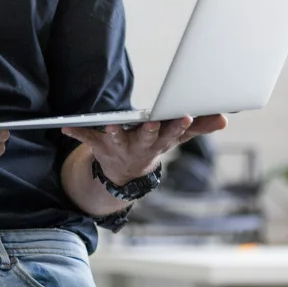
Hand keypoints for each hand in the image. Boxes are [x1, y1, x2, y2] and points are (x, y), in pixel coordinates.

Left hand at [63, 114, 227, 185]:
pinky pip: (86, 137)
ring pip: (117, 139)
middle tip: (153, 121)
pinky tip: (64, 126)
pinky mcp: (100, 144)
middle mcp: (141, 146)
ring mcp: (119, 146)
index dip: (179, 124)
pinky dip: (76, 131)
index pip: (173, 132)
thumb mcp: (177, 136)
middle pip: (147, 138)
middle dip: (150, 130)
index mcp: (160, 141)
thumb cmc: (154, 143)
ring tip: (111, 126)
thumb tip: (224, 119)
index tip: (186, 114)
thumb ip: (200, 126)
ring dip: (115, 133)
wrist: (125, 172)